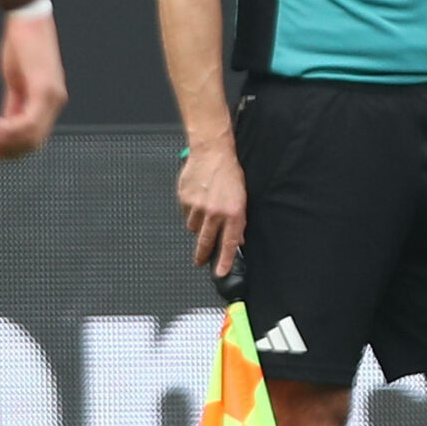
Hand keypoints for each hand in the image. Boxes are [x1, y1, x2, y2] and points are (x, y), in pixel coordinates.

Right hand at [0, 10, 65, 159]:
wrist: (28, 19)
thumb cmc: (21, 46)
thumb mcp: (16, 82)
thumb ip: (13, 106)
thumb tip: (4, 128)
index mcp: (50, 101)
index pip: (35, 137)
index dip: (13, 148)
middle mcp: (56, 101)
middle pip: (33, 142)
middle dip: (7, 148)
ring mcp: (52, 97)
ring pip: (31, 135)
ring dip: (5, 141)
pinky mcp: (44, 89)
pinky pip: (28, 121)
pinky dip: (10, 130)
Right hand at [177, 137, 246, 279]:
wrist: (211, 152)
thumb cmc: (229, 172)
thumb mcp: (242, 197)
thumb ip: (239, 220)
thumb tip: (238, 238)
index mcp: (233, 213)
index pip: (229, 244)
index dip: (225, 261)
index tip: (221, 273)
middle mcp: (215, 212)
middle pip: (206, 242)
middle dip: (203, 255)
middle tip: (201, 261)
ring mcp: (197, 207)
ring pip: (194, 228)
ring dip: (199, 224)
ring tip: (204, 209)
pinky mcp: (184, 200)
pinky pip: (186, 214)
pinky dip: (191, 210)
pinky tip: (197, 198)